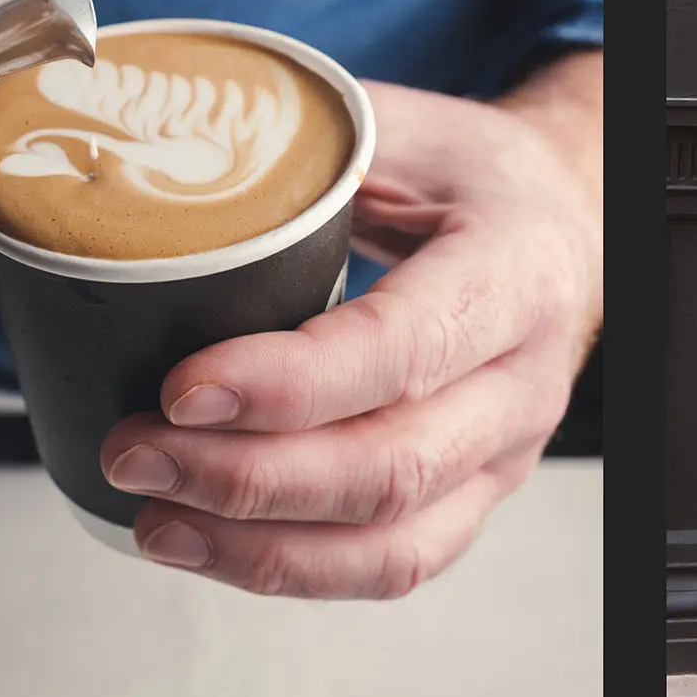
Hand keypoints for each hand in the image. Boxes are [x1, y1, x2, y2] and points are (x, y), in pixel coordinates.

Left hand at [98, 52, 602, 598]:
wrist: (560, 223)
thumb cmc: (477, 177)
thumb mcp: (405, 126)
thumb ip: (300, 142)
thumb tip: (151, 145)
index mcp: (515, 270)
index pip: (406, 348)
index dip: (291, 385)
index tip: (185, 388)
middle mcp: (524, 378)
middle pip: (394, 466)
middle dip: (248, 478)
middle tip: (137, 449)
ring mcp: (506, 449)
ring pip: (395, 539)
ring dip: (260, 545)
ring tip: (154, 514)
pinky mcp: (476, 494)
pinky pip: (396, 564)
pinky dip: (294, 570)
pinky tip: (209, 544)